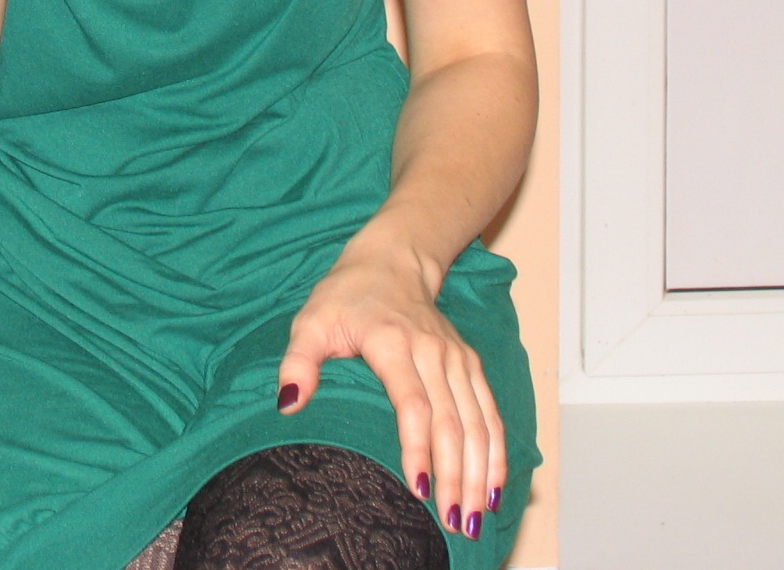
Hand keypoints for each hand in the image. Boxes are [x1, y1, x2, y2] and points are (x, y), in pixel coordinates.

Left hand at [276, 239, 505, 542]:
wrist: (391, 262)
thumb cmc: (345, 296)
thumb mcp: (310, 321)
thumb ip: (297, 362)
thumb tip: (287, 404)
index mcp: (392, 342)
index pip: (413, 404)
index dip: (418, 448)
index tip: (420, 489)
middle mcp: (433, 351)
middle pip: (452, 422)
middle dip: (455, 476)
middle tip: (452, 521)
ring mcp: (456, 358)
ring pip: (477, 422)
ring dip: (480, 473)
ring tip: (475, 518)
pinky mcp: (470, 364)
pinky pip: (490, 413)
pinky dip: (496, 452)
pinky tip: (494, 488)